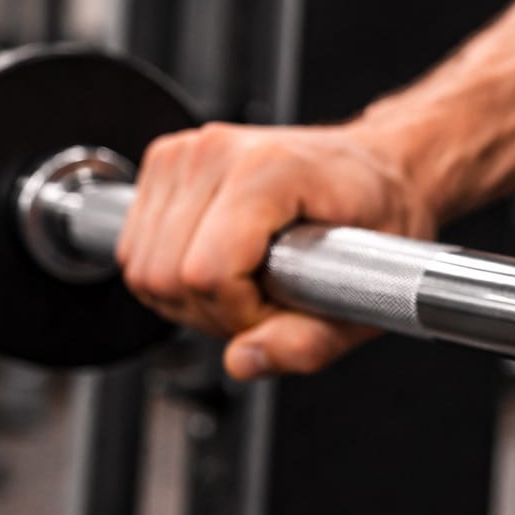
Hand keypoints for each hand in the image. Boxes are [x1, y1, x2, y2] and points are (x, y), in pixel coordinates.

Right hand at [118, 122, 430, 379]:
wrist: (377, 168)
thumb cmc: (379, 212)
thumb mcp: (370, 292)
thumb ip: (308, 342)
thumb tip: (245, 361)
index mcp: (269, 171)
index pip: (204, 272)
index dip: (238, 314)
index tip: (279, 307)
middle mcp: (217, 153)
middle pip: (163, 275)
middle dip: (213, 311)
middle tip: (267, 301)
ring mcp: (185, 153)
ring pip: (142, 268)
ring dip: (191, 298)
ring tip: (249, 283)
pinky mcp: (165, 163)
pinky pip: (135, 250)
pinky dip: (173, 275)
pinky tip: (223, 266)